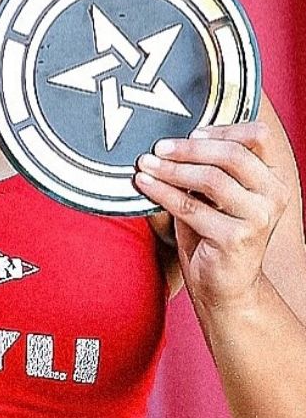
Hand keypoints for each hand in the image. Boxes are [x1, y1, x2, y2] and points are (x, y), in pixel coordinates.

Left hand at [135, 122, 290, 310]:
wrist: (225, 288)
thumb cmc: (215, 236)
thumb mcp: (216, 196)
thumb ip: (207, 168)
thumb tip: (171, 138)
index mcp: (271, 179)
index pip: (257, 136)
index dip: (222, 128)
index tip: (190, 132)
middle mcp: (273, 196)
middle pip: (232, 154)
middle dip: (189, 148)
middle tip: (159, 147)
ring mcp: (257, 218)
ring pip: (211, 179)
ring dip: (172, 169)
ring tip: (146, 163)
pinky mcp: (236, 238)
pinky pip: (191, 207)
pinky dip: (163, 192)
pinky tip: (145, 184)